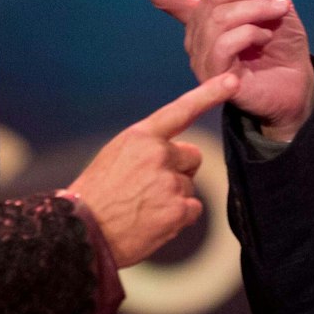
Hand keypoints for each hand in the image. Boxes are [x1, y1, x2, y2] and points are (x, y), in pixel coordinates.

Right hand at [67, 73, 238, 267]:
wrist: (81, 231)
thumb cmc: (96, 195)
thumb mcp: (116, 156)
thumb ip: (147, 149)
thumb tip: (174, 156)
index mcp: (140, 137)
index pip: (181, 110)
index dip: (209, 93)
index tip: (232, 81)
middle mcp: (158, 154)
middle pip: (192, 157)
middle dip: (179, 170)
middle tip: (149, 187)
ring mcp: (170, 182)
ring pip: (189, 186)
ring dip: (174, 197)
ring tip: (143, 207)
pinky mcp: (178, 210)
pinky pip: (192, 209)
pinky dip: (178, 218)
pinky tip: (153, 221)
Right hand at [120, 0, 313, 139]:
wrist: (297, 87)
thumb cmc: (282, 47)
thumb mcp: (275, 6)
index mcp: (205, 19)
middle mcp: (197, 38)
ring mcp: (202, 58)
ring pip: (219, 18)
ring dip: (255, 8)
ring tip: (280, 10)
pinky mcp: (213, 76)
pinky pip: (224, 43)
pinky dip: (249, 31)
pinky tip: (264, 36)